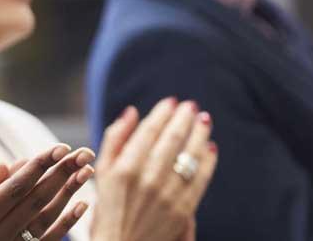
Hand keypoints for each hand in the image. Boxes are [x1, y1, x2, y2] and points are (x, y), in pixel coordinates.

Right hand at [89, 98, 217, 240]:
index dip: (163, 113)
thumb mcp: (103, 173)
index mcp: (124, 168)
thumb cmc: (108, 210)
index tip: (172, 102)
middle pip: (172, 140)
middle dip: (184, 119)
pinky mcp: (183, 211)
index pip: (149, 131)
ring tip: (204, 121)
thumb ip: (115, 140)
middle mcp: (147, 180)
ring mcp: (167, 196)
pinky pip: (200, 180)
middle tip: (191, 106)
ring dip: (199, 135)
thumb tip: (131, 112)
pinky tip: (210, 148)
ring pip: (189, 156)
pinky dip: (208, 161)